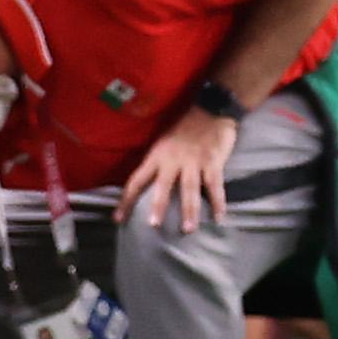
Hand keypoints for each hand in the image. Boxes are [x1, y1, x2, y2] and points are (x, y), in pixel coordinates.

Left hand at [125, 108, 236, 230]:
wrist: (211, 109)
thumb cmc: (185, 128)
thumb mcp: (163, 142)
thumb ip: (157, 163)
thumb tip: (146, 187)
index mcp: (157, 155)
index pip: (137, 180)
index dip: (126, 200)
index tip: (118, 219)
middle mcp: (173, 160)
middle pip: (163, 186)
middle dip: (158, 206)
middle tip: (153, 225)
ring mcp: (194, 161)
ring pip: (190, 189)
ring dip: (190, 211)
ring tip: (188, 229)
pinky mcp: (213, 162)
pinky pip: (215, 185)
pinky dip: (218, 202)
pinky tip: (219, 217)